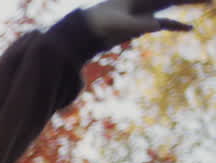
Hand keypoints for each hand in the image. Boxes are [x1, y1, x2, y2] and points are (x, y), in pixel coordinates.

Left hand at [84, 0, 205, 45]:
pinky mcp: (144, 24)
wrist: (86, 32)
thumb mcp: (118, 24)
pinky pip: (166, 23)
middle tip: (211, 0)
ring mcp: (146, 12)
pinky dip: (177, 25)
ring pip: (173, 6)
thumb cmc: (99, 24)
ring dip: (190, 4)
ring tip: (209, 3)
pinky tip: (189, 29)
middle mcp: (146, 1)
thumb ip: (137, 24)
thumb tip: (158, 26)